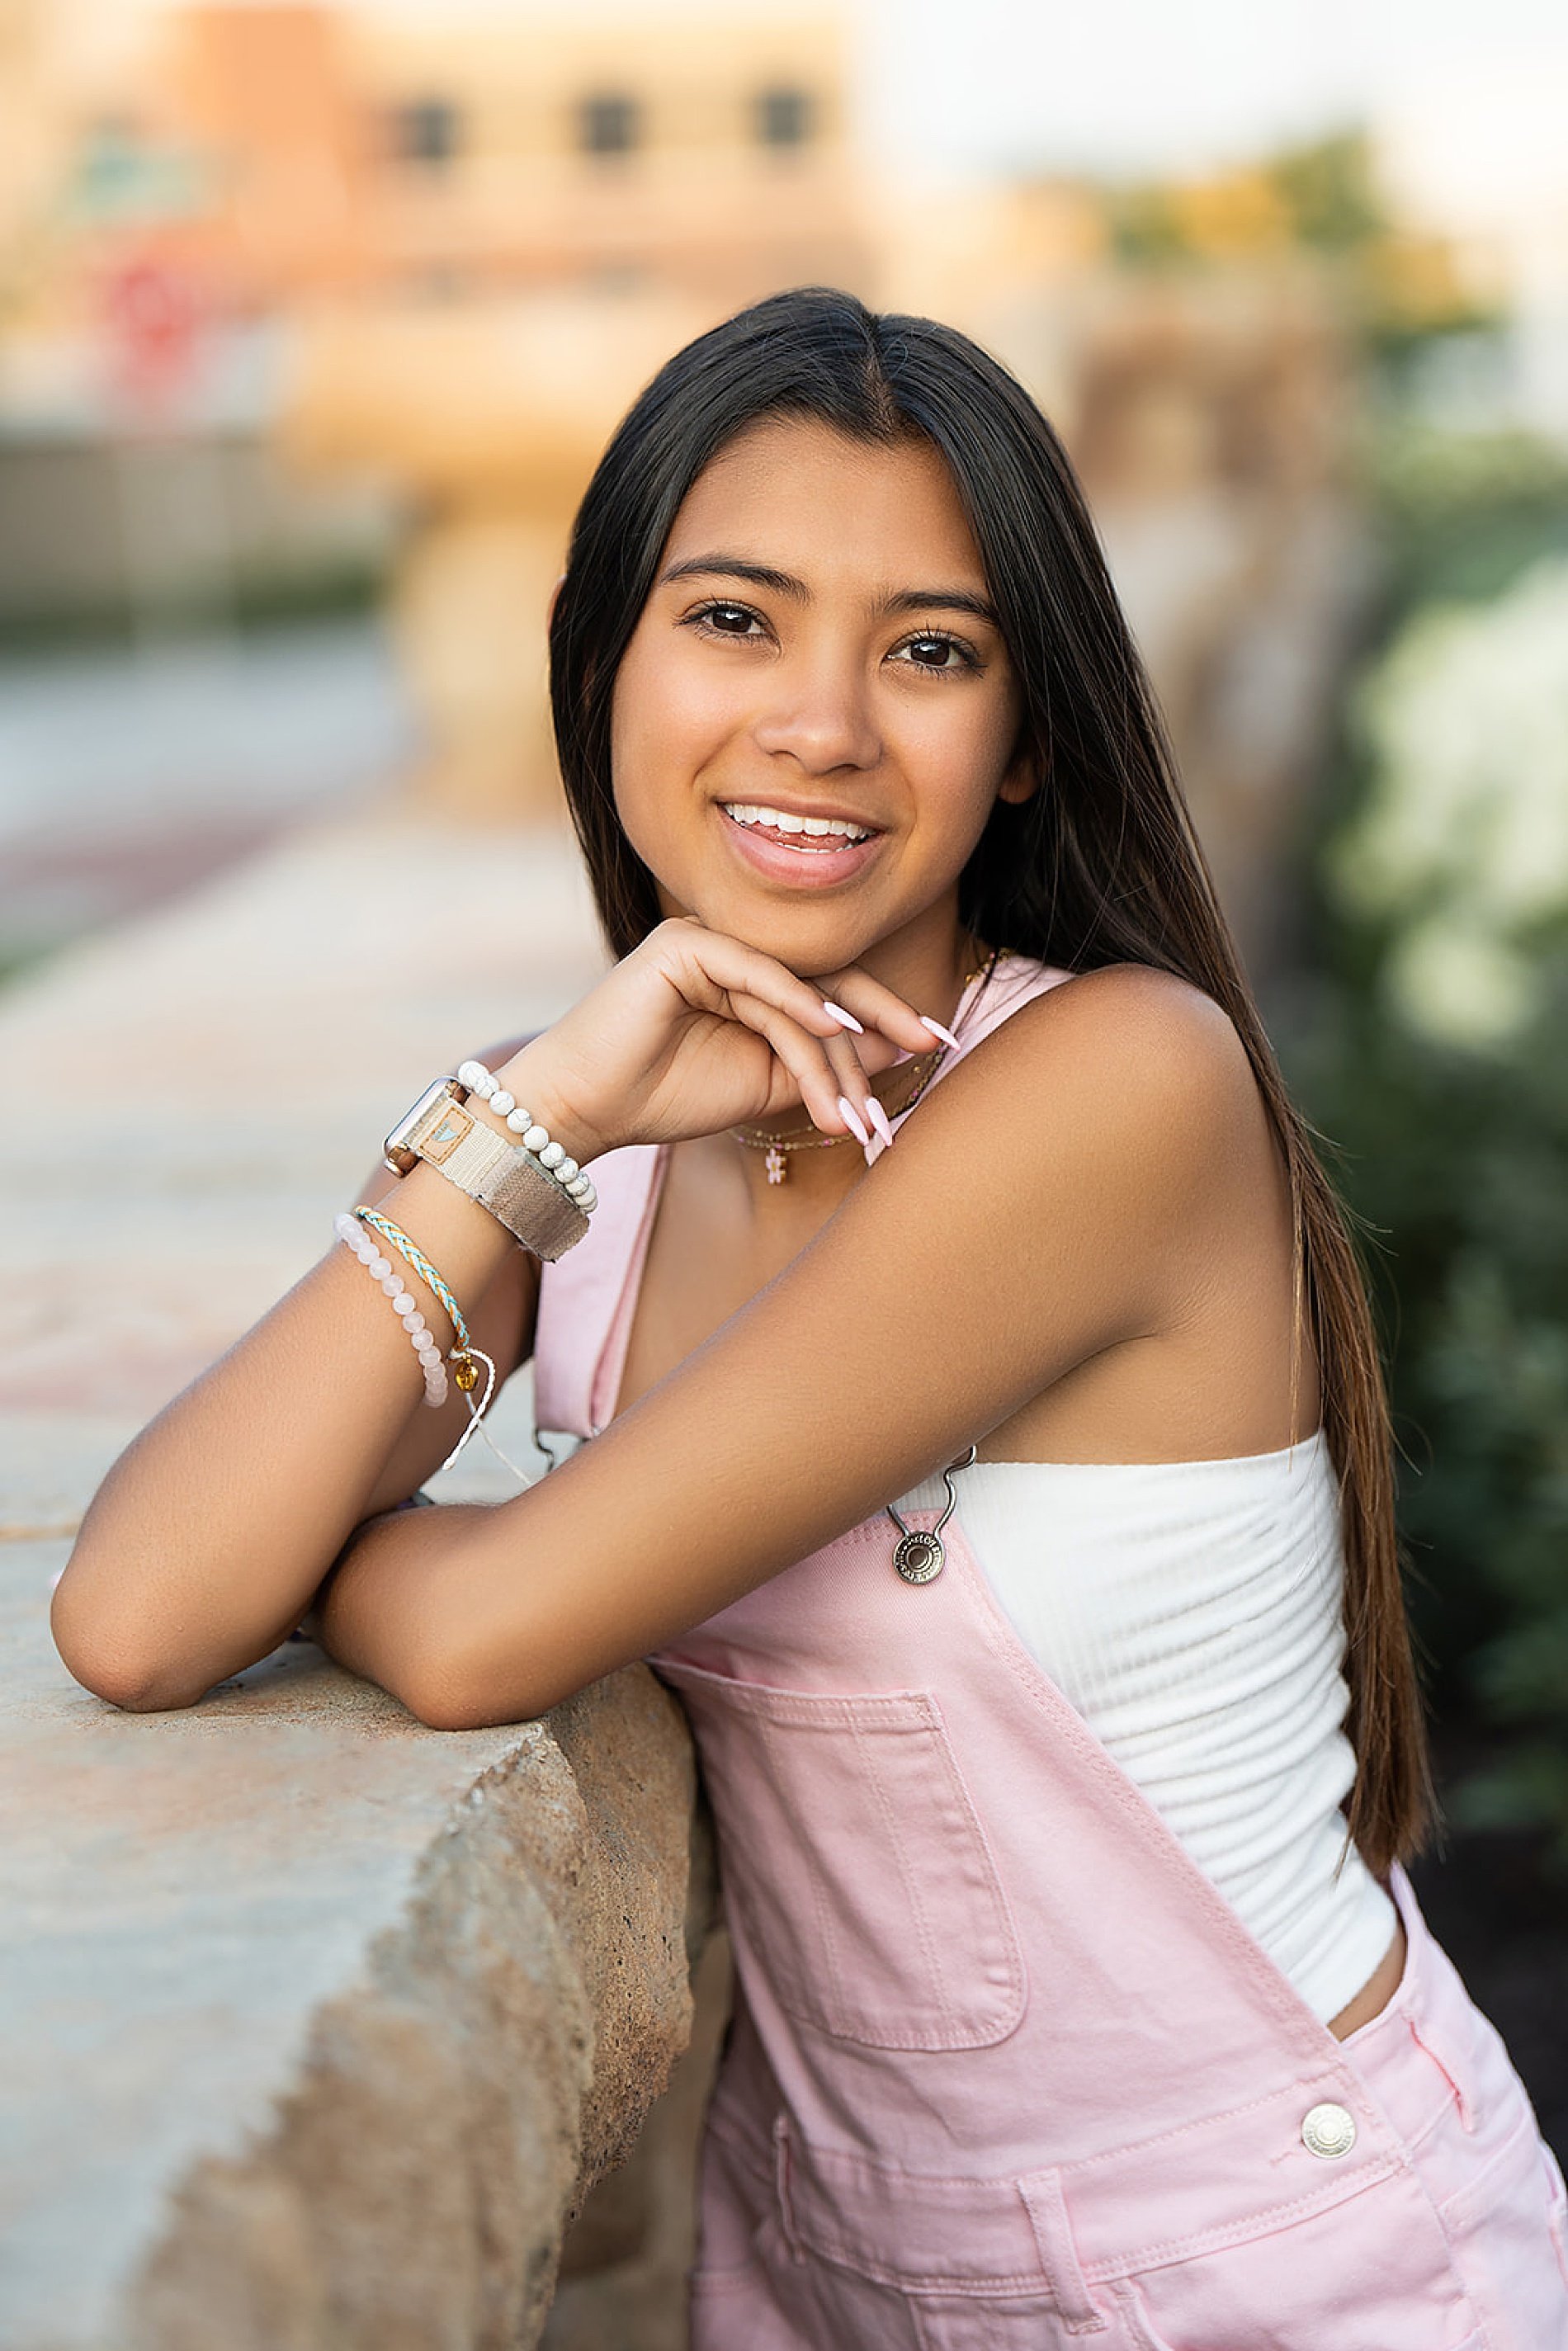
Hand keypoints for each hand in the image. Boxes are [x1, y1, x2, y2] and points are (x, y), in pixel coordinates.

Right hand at [494, 917, 948, 1160]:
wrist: (585, 1111)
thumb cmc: (665, 1098)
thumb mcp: (767, 1083)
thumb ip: (826, 1060)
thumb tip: (900, 1045)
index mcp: (751, 979)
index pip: (833, 990)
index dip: (886, 1016)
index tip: (939, 1042)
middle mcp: (733, 951)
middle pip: (826, 981)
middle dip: (879, 1024)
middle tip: (931, 1046)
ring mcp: (707, 941)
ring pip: (796, 991)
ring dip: (830, 1054)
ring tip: (853, 1112)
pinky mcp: (683, 944)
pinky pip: (756, 973)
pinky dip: (796, 1003)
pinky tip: (830, 1031)